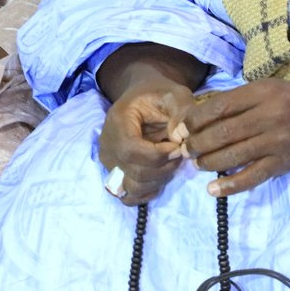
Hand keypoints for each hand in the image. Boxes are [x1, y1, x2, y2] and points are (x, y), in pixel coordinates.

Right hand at [98, 73, 194, 204]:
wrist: (143, 98)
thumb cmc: (160, 95)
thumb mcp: (176, 95)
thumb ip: (182, 113)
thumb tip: (180, 139)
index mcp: (118, 121)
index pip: (131, 150)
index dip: (157, 156)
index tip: (177, 148)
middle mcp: (107, 144)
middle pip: (133, 173)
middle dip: (163, 169)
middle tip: (179, 155)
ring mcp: (109, 162)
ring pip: (131, 188)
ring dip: (158, 181)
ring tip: (170, 163)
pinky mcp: (115, 174)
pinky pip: (128, 195)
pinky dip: (147, 192)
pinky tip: (160, 176)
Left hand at [179, 80, 289, 198]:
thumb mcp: (264, 88)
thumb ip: (235, 100)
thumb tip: (198, 116)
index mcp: (261, 93)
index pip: (219, 107)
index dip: (195, 120)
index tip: (182, 129)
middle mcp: (268, 116)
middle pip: (223, 133)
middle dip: (197, 144)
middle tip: (185, 150)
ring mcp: (276, 142)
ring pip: (233, 155)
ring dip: (208, 163)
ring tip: (196, 164)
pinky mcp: (282, 163)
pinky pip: (252, 177)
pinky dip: (230, 185)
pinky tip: (213, 190)